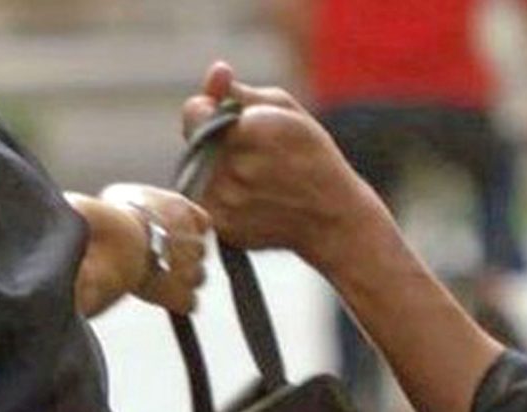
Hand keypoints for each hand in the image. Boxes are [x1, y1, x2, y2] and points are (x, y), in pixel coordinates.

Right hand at [95, 185, 209, 313]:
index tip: (174, 237)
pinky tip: (161, 298)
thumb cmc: (114, 216)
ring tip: (158, 281)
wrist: (118, 244)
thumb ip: (138, 203)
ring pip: (198, 276)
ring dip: (182, 280)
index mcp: (180, 211)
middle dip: (183, 257)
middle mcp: (192, 239)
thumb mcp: (121, 195)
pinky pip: (189, 302)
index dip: (188, 231)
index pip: (200, 222)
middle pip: (199, 251)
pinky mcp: (183, 295)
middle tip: (159, 260)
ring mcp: (191, 268)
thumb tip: (129, 206)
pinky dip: (177, 302)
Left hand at [181, 62, 393, 274]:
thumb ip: (242, 93)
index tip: (230, 121)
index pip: (195, 112)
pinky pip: (203, 201)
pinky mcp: (223, 226)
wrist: (332, 217)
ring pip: (195, 172)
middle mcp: (235, 168)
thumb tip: (217, 71)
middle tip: (249, 152)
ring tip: (251, 176)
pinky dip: (218, 195)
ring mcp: (227, 202)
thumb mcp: (287, 111)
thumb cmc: (312, 156)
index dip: (207, 111)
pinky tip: (248, 197)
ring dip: (213, 169)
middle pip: (194, 143)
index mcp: (252, 132)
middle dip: (213, 141)